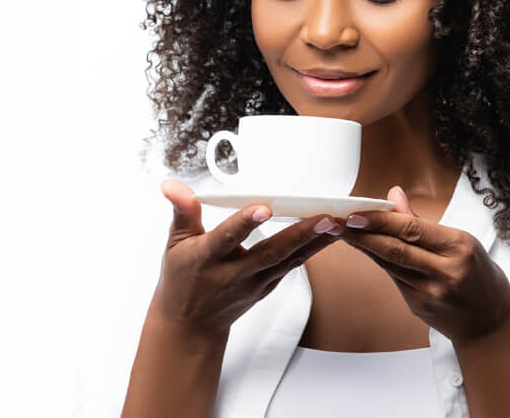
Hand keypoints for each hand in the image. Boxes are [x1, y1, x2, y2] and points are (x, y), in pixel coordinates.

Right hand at [150, 179, 342, 337]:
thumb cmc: (182, 279)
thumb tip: (172, 185)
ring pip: (288, 261)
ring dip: (316, 243)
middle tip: (325, 217)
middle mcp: (233, 274)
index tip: (263, 208)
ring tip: (338, 223)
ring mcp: (253, 284)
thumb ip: (182, 211)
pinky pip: (291, 266)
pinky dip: (311, 251)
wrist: (190, 325)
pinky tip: (329, 235)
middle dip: (299, 235)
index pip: (227, 238)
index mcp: (207, 259)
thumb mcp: (175, 244)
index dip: (244, 223)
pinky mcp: (267, 288)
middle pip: (270, 253)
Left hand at [338, 186, 509, 344]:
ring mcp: (430, 292)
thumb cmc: (479, 276)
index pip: (412, 229)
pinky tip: (364, 250)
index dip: (380, 220)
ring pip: (390, 264)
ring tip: (343, 232)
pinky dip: (378, 262)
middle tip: (339, 222)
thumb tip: (394, 194)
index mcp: (458, 248)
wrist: (490, 322)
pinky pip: (393, 278)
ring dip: (364, 247)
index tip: (356, 212)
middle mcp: (445, 271)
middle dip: (362, 234)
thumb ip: (422, 221)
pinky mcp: (419, 306)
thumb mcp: (461, 241)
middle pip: (396, 249)